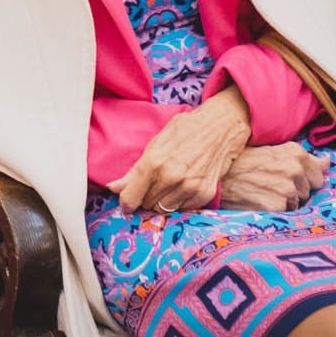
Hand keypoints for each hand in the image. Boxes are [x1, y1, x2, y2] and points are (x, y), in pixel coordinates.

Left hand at [109, 89, 249, 213]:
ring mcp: (189, 188)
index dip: (126, 201)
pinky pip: (183, 209)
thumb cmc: (187, 129)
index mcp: (155, 162)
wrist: (221, 126)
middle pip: (147, 204)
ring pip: (164, 210)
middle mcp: (172, 178)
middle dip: (145, 197)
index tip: (126, 202)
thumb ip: (135, 169)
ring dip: (161, 201)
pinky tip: (181, 187)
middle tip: (151, 185)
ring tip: (167, 185)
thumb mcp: (157, 142)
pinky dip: (179, 202)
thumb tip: (114, 187)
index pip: (131, 196)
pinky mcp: (204, 194)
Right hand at [218, 143, 326, 212]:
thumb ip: (305, 159)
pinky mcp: (277, 206)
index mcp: (297, 153)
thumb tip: (328, 162)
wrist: (218, 174)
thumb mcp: (275, 151)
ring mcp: (286, 189)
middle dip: (295, 191)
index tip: (287, 177)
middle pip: (308, 192)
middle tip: (271, 183)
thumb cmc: (245, 161)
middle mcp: (295, 170)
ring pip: (297, 204)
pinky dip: (274, 210)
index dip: (303, 180)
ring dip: (284, 202)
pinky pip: (284, 213)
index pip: (318, 177)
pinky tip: (260, 200)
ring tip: (264, 191)